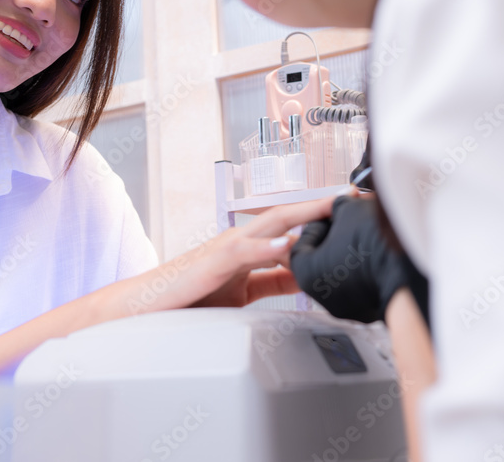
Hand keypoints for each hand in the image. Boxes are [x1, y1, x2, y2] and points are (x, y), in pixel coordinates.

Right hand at [133, 196, 336, 313]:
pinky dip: (266, 247)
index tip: (354, 212)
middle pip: (289, 214)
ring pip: (271, 223)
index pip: (294, 227)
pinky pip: (243, 252)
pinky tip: (288, 244)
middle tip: (356, 198)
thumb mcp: (244, 290)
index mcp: (251, 246)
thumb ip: (273, 280)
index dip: (324, 219)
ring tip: (332, 208)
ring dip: (304, 215)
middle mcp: (242, 239)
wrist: (147, 306)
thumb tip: (305, 275)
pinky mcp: (213, 263)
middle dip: (322, 206)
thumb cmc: (191, 296)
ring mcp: (227, 247)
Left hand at [290, 195, 413, 322]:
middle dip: (335, 237)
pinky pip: (360, 284)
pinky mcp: (367, 311)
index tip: (335, 214)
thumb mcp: (350, 210)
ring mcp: (345, 306)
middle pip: (320, 258)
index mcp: (305, 270)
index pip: (304, 240)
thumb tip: (342, 204)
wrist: (411, 272)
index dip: (321, 221)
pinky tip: (378, 253)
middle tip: (351, 223)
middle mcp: (320, 294)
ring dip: (351, 253)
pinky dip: (365, 268)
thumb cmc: (376, 242)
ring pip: (341, 272)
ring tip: (368, 236)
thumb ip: (337, 206)